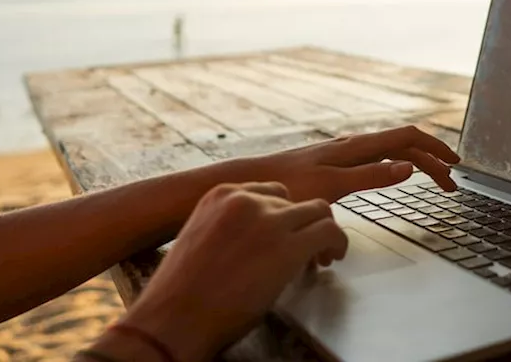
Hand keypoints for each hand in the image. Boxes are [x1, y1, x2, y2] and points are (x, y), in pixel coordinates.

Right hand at [115, 182, 344, 360]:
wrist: (173, 319)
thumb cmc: (181, 293)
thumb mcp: (202, 239)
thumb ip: (231, 227)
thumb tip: (260, 240)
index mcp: (221, 194)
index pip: (269, 191)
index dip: (283, 214)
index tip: (287, 232)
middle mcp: (247, 200)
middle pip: (296, 201)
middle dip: (303, 225)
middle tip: (308, 248)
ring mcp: (269, 221)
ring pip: (319, 211)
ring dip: (324, 232)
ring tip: (322, 255)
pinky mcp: (288, 247)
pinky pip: (330, 232)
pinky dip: (337, 243)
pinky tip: (333, 258)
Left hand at [242, 125, 461, 203]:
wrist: (251, 183)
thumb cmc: (287, 185)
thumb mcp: (333, 184)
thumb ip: (371, 176)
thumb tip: (409, 167)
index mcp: (358, 146)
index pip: (408, 138)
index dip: (435, 149)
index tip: (455, 165)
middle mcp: (354, 145)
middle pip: (404, 145)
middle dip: (432, 160)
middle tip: (451, 184)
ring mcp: (344, 153)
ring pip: (391, 151)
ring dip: (416, 162)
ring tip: (431, 177)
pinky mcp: (334, 163)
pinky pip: (377, 158)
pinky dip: (397, 164)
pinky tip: (394, 174)